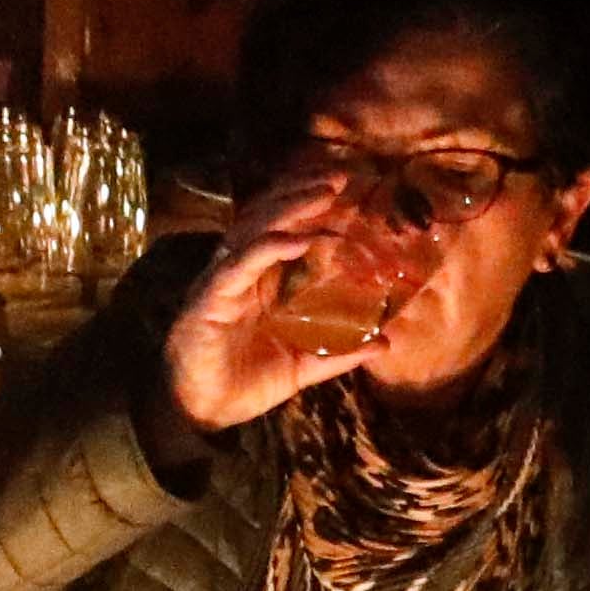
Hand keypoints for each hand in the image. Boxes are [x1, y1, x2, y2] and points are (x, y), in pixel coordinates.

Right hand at [163, 159, 391, 438]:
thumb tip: (386, 342)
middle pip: (266, 218)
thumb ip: (339, 353)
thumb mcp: (302, 366)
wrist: (203, 413)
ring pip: (252, 231)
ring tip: (322, 194)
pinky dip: (269, 248)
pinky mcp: (211, 300)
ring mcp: (223, 282)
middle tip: (337, 176)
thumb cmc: (244, 384)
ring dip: (287, 208)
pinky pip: (240, 265)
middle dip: (299, 193)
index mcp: (258, 283)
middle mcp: (239, 273)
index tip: (342, 189)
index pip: (280, 230)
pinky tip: (298, 240)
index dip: (305, 205)